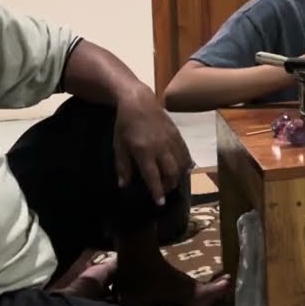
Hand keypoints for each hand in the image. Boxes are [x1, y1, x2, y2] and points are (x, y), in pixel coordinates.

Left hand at [114, 88, 192, 205]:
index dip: (157, 191)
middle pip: (170, 172)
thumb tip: (124, 185)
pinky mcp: (177, 135)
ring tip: (174, 183)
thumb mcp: (118, 146)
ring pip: (180, 164)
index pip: (153, 176)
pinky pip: (185, 153)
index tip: (160, 203)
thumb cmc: (125, 125)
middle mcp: (160, 148)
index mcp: (143, 151)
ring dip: (178, 177)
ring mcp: (171, 141)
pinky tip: (184, 169)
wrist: (139, 102)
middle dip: (169, 185)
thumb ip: (122, 166)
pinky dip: (186, 163)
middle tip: (165, 193)